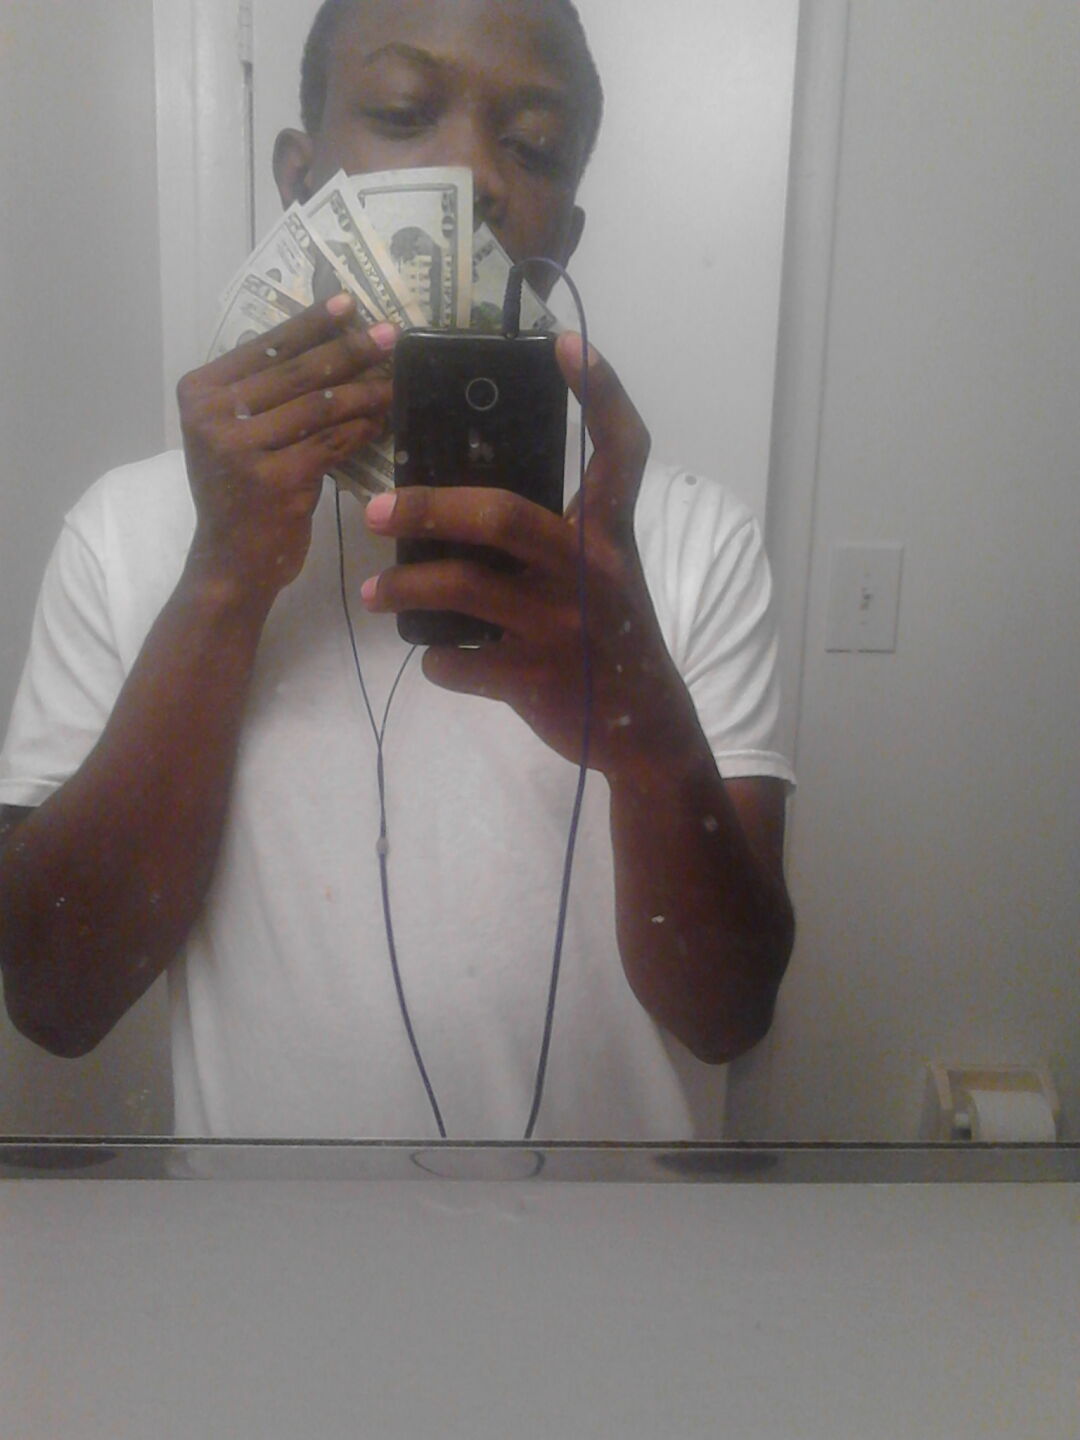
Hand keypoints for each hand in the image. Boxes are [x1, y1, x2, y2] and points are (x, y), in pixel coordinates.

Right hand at [177, 295, 396, 604]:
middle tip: (388, 334)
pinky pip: (331, 443)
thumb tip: (328, 343)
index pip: (265, 346)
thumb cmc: (241, 496)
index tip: (349, 303)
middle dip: (348, 349)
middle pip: (296, 372)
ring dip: (365, 390)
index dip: (311, 324)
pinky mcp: (274, 481)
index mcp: (199, 393)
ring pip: (320, 406)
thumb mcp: (235, 435)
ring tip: (395, 377)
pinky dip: (361, 429)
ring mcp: (241, 450)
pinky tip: (383, 420)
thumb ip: (264, 393)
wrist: (230, 563)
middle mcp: (213, 417)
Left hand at [362, 334, 694, 775]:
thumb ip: (555, 538)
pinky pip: (457, 662)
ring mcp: (561, 627)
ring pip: (463, 589)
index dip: (599, 392)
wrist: (644, 733)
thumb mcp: (602, 578)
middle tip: (378, 510)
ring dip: (405, 590)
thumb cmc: (611, 641)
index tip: (563, 343)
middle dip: (429, 507)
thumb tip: (463, 509)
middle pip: (501, 516)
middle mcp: (590, 572)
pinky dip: (436, 661)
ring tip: (373, 595)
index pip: (620, 450)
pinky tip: (435, 658)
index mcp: (610, 536)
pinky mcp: (533, 679)